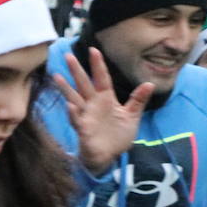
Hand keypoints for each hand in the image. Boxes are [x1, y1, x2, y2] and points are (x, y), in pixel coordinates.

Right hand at [52, 48, 153, 175]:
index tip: (93, 50)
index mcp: (106, 99)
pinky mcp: (83, 130)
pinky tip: (70, 106)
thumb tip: (149, 84)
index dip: (98, 65)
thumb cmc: (117, 136)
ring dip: (66, 88)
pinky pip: (77, 120)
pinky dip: (73, 113)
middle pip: (84, 84)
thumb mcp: (132, 116)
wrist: (109, 156)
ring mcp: (86, 116)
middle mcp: (93, 105)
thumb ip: (137, 100)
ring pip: (74, 99)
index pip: (101, 79)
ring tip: (57, 76)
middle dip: (76, 70)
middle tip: (67, 55)